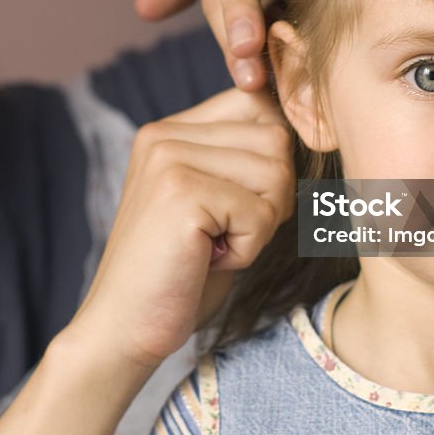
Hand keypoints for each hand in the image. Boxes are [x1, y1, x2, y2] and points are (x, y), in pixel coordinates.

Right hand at [70, 88, 293, 367]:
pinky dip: (247, 249)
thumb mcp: (215, 202)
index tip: (235, 206)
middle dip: (270, 197)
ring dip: (259, 225)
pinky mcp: (181, 192)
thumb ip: (245, 158)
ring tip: (212, 246)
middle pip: (276, 139)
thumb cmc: (180, 273)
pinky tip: (207, 260)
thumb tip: (310, 130)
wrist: (124, 328)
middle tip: (222, 234)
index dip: (271, 160)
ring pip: (276, 173)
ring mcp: (170, 158)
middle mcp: (165, 134)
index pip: (259, 106)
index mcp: (171, 130)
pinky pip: (261, 213)